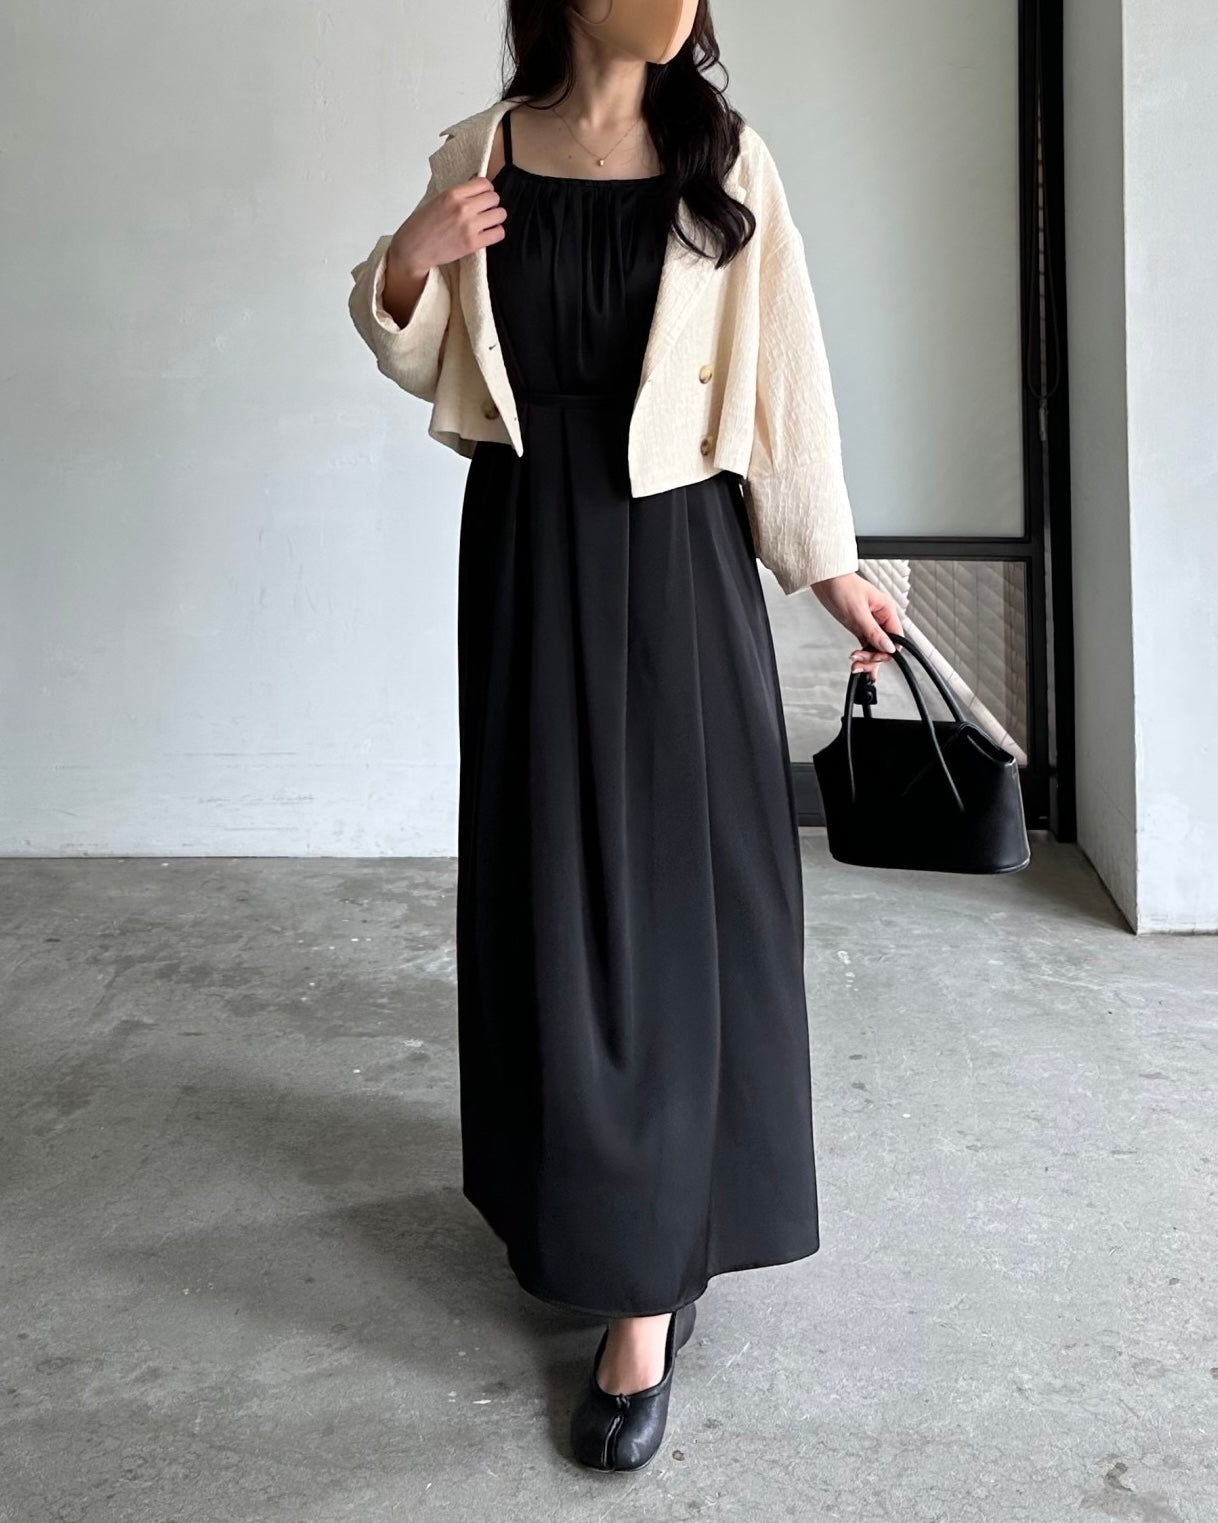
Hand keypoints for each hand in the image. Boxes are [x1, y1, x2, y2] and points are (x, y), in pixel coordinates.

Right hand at [387, 175, 506, 282]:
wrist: (413, 248)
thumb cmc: (421, 226)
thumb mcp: (437, 200)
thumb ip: (457, 195)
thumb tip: (475, 191)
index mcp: (452, 194)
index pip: (484, 183)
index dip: (487, 189)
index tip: (483, 196)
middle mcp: (463, 207)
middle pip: (494, 198)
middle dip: (492, 203)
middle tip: (485, 210)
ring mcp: (469, 226)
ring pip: (500, 214)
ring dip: (496, 218)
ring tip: (488, 222)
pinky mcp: (472, 243)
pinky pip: (498, 233)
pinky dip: (496, 233)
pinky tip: (488, 234)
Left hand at [811, 571, 903, 678]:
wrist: (825, 579)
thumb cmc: (842, 586)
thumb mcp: (858, 611)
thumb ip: (873, 632)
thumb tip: (888, 647)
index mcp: (887, 610)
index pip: (896, 637)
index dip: (887, 651)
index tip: (875, 658)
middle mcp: (880, 618)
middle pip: (885, 646)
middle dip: (874, 657)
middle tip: (860, 662)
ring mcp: (869, 623)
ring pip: (875, 648)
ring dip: (867, 659)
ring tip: (855, 665)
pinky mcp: (859, 627)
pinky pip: (866, 645)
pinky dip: (863, 655)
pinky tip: (860, 664)